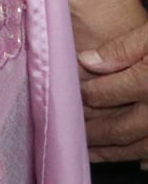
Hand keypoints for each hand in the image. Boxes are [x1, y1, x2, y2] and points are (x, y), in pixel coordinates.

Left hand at [82, 18, 147, 155]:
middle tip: (70, 131)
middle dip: (92, 132)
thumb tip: (86, 61)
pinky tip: (134, 160)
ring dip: (113, 152)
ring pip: (140, 146)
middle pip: (120, 128)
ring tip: (90, 150)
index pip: (103, 94)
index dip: (81, 96)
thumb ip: (122, 49)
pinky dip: (144, 157)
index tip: (67, 97)